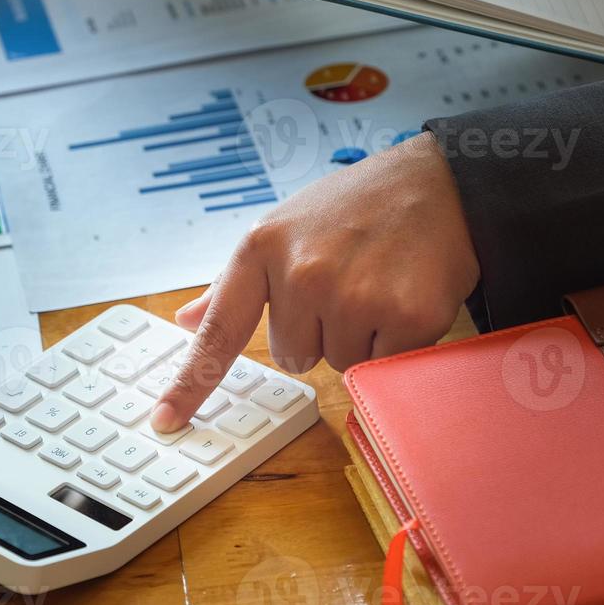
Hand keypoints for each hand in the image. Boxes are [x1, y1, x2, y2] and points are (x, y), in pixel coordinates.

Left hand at [151, 132, 479, 432]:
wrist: (437, 184)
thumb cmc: (353, 209)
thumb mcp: (282, 228)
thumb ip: (232, 283)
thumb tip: (186, 319)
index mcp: (261, 249)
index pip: (219, 331)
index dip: (190, 383)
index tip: (165, 420)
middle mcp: (301, 272)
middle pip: (293, 357)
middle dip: (320, 332)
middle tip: (346, 283)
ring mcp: (354, 295)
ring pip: (340, 363)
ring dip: (360, 337)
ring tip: (378, 283)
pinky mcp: (405, 315)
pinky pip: (384, 364)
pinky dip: (397, 341)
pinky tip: (405, 295)